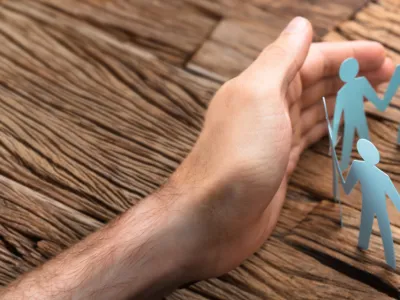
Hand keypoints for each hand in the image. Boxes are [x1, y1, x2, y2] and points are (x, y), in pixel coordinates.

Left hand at [166, 17, 393, 281]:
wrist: (212, 217)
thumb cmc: (235, 158)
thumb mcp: (258, 96)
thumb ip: (279, 59)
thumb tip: (300, 24)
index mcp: (261, 86)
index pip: (309, 60)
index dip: (346, 55)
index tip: (381, 57)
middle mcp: (266, 108)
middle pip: (314, 83)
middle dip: (349, 75)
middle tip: (386, 74)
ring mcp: (273, 137)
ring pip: (314, 109)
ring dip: (341, 100)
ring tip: (370, 96)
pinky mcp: (279, 164)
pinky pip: (309, 137)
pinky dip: (327, 128)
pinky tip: (340, 125)